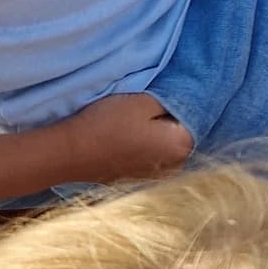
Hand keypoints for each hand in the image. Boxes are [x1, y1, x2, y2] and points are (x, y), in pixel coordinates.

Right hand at [58, 90, 193, 182]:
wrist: (69, 153)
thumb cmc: (107, 124)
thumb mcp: (144, 101)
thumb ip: (175, 98)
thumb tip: (195, 95)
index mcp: (182, 146)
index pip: (197, 114)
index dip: (180, 99)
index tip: (163, 91)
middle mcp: (177, 166)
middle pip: (183, 130)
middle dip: (171, 115)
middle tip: (148, 102)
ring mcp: (159, 175)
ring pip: (167, 141)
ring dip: (158, 129)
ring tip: (136, 117)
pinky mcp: (141, 177)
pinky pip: (153, 153)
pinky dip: (147, 142)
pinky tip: (130, 133)